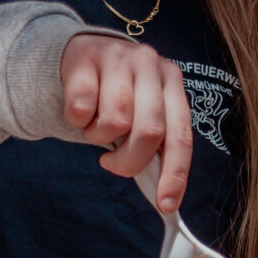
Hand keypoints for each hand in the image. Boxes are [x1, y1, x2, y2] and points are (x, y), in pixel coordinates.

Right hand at [60, 34, 193, 211]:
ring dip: (98, 137)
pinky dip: (76, 120)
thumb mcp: (140, 111)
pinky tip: (80, 109)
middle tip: (112, 163)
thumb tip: (162, 195)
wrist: (79, 53)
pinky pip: (81, 109)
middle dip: (129, 160)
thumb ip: (154, 143)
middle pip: (149, 131)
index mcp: (171, 81)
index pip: (180, 135)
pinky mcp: (84, 57)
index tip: (166, 204)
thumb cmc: (114, 94)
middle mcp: (150, 64)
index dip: (175, 173)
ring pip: (114, 122)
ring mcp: (117, 57)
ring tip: (95, 124)